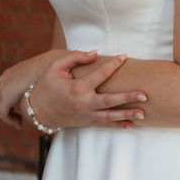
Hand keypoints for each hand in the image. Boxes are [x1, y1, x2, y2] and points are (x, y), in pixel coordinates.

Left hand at [0, 50, 64, 127]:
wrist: (52, 64)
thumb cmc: (52, 69)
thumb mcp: (39, 77)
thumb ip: (35, 86)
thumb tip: (42, 97)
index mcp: (10, 74)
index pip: (3, 93)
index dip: (10, 106)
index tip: (21, 114)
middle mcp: (3, 80)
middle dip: (9, 113)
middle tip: (20, 121)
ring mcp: (2, 87)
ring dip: (9, 118)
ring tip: (20, 124)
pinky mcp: (5, 95)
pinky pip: (1, 113)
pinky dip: (9, 120)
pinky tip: (20, 124)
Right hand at [13, 52, 148, 130]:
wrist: (35, 112)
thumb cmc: (45, 86)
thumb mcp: (54, 68)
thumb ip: (74, 57)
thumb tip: (95, 53)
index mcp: (77, 88)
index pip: (100, 74)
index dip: (113, 64)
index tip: (125, 56)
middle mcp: (83, 103)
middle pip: (110, 101)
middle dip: (127, 98)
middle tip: (144, 95)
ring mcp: (85, 115)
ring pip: (110, 116)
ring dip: (127, 114)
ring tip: (143, 112)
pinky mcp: (86, 122)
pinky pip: (105, 125)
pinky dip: (118, 126)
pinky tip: (132, 125)